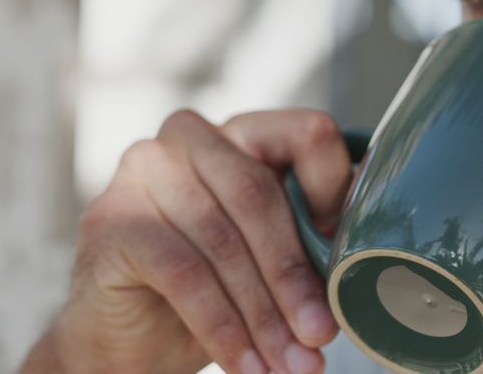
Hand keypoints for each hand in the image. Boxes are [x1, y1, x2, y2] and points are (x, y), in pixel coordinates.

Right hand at [21, 109, 354, 373]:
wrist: (130, 339)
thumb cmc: (216, 287)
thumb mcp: (274, 256)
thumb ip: (313, 234)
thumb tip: (369, 251)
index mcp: (243, 131)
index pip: (305, 135)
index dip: (334, 192)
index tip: (353, 255)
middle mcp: (189, 137)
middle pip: (261, 197)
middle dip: (295, 277)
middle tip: (322, 335)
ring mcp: (143, 171)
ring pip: (223, 242)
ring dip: (264, 315)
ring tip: (291, 364)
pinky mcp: (112, 220)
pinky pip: (184, 274)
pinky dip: (223, 328)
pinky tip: (248, 365)